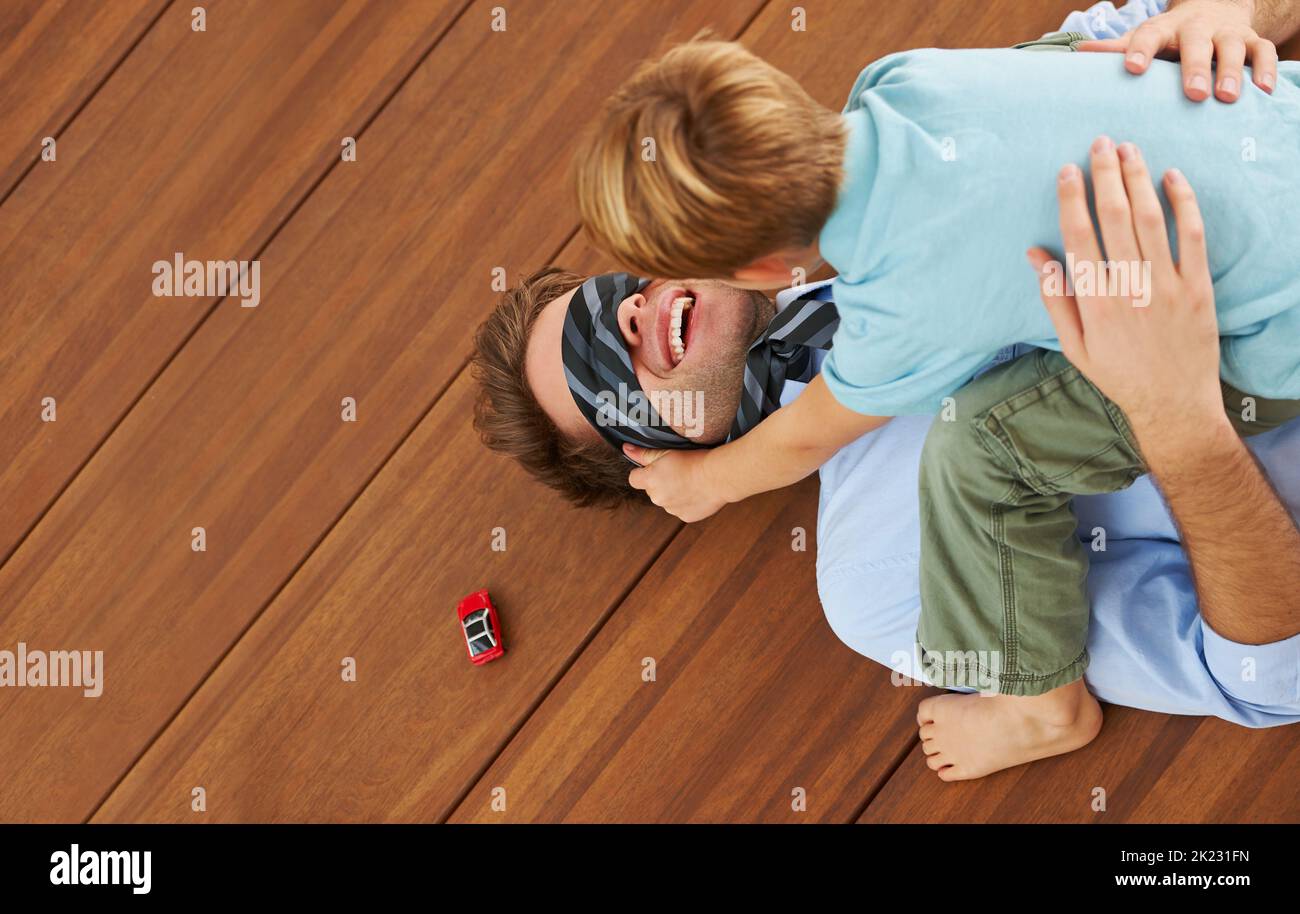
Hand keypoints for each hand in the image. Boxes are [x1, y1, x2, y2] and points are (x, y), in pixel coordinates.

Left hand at [624, 444, 727, 521]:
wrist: (718, 476)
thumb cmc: (695, 460)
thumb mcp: (667, 452)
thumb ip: (644, 454)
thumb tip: (626, 449)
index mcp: (650, 480)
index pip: (633, 479)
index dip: (642, 473)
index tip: (655, 468)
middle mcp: (657, 498)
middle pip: (651, 490)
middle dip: (660, 483)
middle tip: (678, 472)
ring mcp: (671, 509)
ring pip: (666, 500)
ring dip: (673, 493)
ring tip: (689, 482)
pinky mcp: (685, 517)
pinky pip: (680, 509)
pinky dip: (686, 503)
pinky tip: (696, 492)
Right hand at [1028, 137, 1225, 443]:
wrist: (1172, 402)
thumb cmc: (1118, 374)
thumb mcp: (1073, 345)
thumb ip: (1055, 298)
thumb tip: (1036, 255)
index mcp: (1094, 303)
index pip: (1078, 237)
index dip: (1073, 199)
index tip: (1069, 169)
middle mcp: (1130, 289)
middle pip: (1115, 219)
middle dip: (1106, 176)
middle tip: (1101, 143)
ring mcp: (1167, 286)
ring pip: (1151, 220)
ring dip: (1139, 180)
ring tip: (1130, 150)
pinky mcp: (1198, 287)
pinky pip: (1192, 236)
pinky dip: (1184, 203)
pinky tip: (1172, 178)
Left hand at [1077, 0, 1277, 100]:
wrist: (1213, 11)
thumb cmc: (1170, 38)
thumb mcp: (1144, 40)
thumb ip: (1116, 50)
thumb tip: (1079, 54)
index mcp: (1164, 30)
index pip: (1148, 37)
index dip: (1140, 51)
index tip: (1132, 68)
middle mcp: (1198, 29)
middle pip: (1197, 44)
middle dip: (1195, 67)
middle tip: (1192, 93)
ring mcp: (1227, 34)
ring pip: (1233, 48)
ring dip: (1231, 72)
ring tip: (1227, 97)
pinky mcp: (1252, 41)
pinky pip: (1263, 52)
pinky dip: (1265, 70)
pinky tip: (1262, 92)